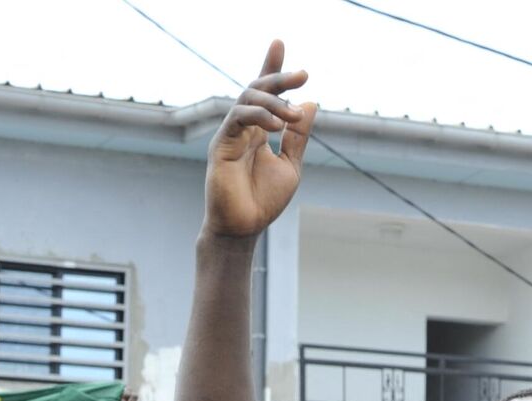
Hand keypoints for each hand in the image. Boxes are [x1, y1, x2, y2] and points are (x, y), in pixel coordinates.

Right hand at [203, 41, 315, 239]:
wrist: (245, 227)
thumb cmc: (264, 200)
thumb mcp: (291, 164)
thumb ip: (298, 136)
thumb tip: (310, 103)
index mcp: (259, 129)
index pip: (265, 92)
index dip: (272, 67)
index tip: (279, 43)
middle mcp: (243, 126)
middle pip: (257, 88)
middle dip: (278, 76)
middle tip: (303, 74)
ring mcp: (230, 133)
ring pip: (247, 98)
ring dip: (274, 101)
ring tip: (295, 114)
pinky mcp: (221, 144)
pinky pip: (238, 118)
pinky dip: (258, 116)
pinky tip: (278, 124)